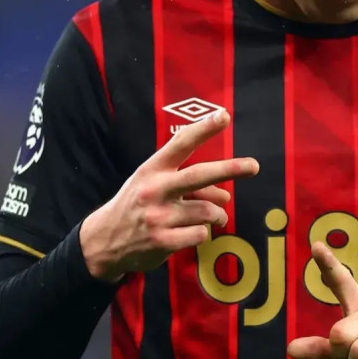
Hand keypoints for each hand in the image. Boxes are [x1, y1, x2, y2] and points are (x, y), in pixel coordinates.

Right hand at [79, 110, 258, 281]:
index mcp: (153, 169)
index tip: (224, 116)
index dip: (204, 129)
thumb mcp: (156, 184)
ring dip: (217, 214)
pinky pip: (200, 234)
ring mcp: (158, 217)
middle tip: (254, 166)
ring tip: (216, 216)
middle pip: (199, 176)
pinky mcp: (162, 242)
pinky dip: (202, 233)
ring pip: (207, 211)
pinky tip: (191, 233)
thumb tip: (226, 196)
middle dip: (229, 169)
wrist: (104, 241)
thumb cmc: (138, 204)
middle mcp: (155, 189)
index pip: (181, 143)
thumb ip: (191, 185)